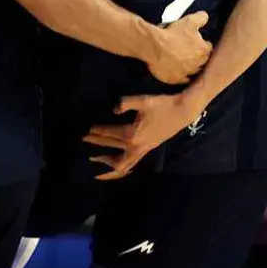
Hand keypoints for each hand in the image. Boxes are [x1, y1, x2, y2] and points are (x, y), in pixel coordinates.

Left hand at [85, 93, 204, 180]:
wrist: (183, 111)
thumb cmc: (162, 104)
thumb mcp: (142, 100)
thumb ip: (124, 104)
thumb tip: (113, 109)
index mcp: (132, 135)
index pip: (109, 134)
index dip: (96, 131)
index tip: (85, 130)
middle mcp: (136, 146)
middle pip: (112, 150)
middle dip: (97, 146)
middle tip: (83, 142)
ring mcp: (143, 150)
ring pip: (123, 165)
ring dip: (108, 164)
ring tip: (96, 162)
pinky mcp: (148, 149)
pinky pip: (132, 163)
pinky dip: (122, 166)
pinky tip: (115, 164)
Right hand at [146, 12, 211, 84]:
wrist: (154, 46)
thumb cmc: (172, 33)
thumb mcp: (189, 21)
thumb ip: (201, 18)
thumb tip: (205, 17)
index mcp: (204, 51)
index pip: (209, 48)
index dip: (203, 44)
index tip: (197, 42)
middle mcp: (198, 64)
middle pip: (202, 61)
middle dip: (198, 57)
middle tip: (189, 51)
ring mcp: (186, 73)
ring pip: (192, 71)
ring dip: (189, 67)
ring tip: (182, 61)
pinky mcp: (175, 79)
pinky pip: (181, 80)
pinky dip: (180, 75)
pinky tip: (177, 70)